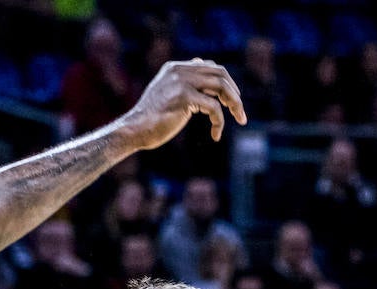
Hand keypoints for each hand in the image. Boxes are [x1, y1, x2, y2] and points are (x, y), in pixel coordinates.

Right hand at [123, 59, 246, 146]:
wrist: (135, 130)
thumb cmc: (152, 120)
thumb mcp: (169, 98)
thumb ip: (186, 89)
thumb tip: (207, 93)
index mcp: (176, 68)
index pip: (210, 67)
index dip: (225, 83)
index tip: (231, 101)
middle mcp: (180, 70)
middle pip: (220, 73)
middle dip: (234, 93)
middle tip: (240, 113)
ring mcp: (182, 82)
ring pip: (221, 87)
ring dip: (235, 104)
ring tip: (239, 119)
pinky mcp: (184, 97)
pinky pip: (213, 108)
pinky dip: (219, 122)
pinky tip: (215, 134)